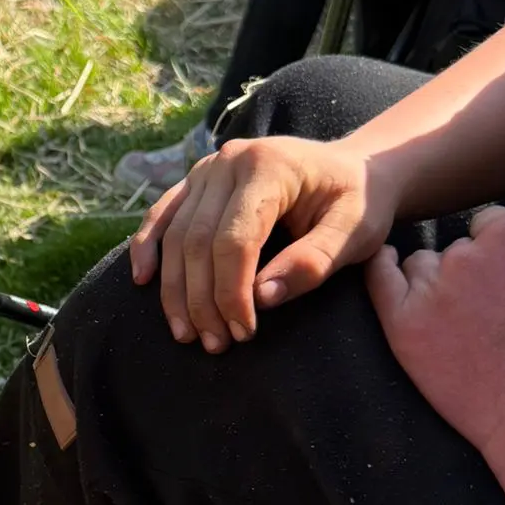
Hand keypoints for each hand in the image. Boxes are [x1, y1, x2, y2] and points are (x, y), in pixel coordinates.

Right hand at [129, 135, 396, 351]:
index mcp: (269, 167)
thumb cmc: (359, 202)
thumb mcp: (355, 233)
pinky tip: (144, 281)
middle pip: (198, 240)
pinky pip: (161, 215)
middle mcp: (229, 161)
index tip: (243, 331)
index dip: (231, 291)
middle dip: (202, 300)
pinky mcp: (196, 180)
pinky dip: (148, 248)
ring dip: (176, 289)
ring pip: (175, 235)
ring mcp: (208, 169)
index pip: (235, 239)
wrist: (357, 169)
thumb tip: (261, 298)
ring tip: (188, 333)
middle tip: (215, 343)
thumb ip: (312, 263)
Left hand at [365, 205, 504, 471]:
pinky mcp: (404, 324)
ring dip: (431, 283)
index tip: (501, 278)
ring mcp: (431, 290)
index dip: (495, 251)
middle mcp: (466, 256)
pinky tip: (381, 262)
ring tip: (455, 322)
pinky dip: (379, 268)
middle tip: (484, 312)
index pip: (489, 225)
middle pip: (454, 249)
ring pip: (419, 267)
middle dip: (467, 272)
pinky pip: (379, 280)